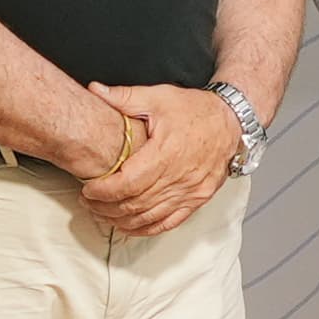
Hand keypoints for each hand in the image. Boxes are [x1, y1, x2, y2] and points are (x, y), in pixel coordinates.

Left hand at [72, 83, 239, 235]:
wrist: (231, 122)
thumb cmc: (195, 110)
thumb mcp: (159, 97)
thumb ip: (124, 96)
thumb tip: (95, 89)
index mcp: (167, 152)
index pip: (129, 183)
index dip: (104, 191)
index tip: (89, 190)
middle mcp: (180, 177)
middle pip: (135, 203)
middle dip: (106, 207)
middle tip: (88, 202)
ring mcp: (190, 192)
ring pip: (149, 217)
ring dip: (121, 220)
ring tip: (101, 214)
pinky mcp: (197, 200)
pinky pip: (168, 223)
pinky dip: (145, 229)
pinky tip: (128, 226)